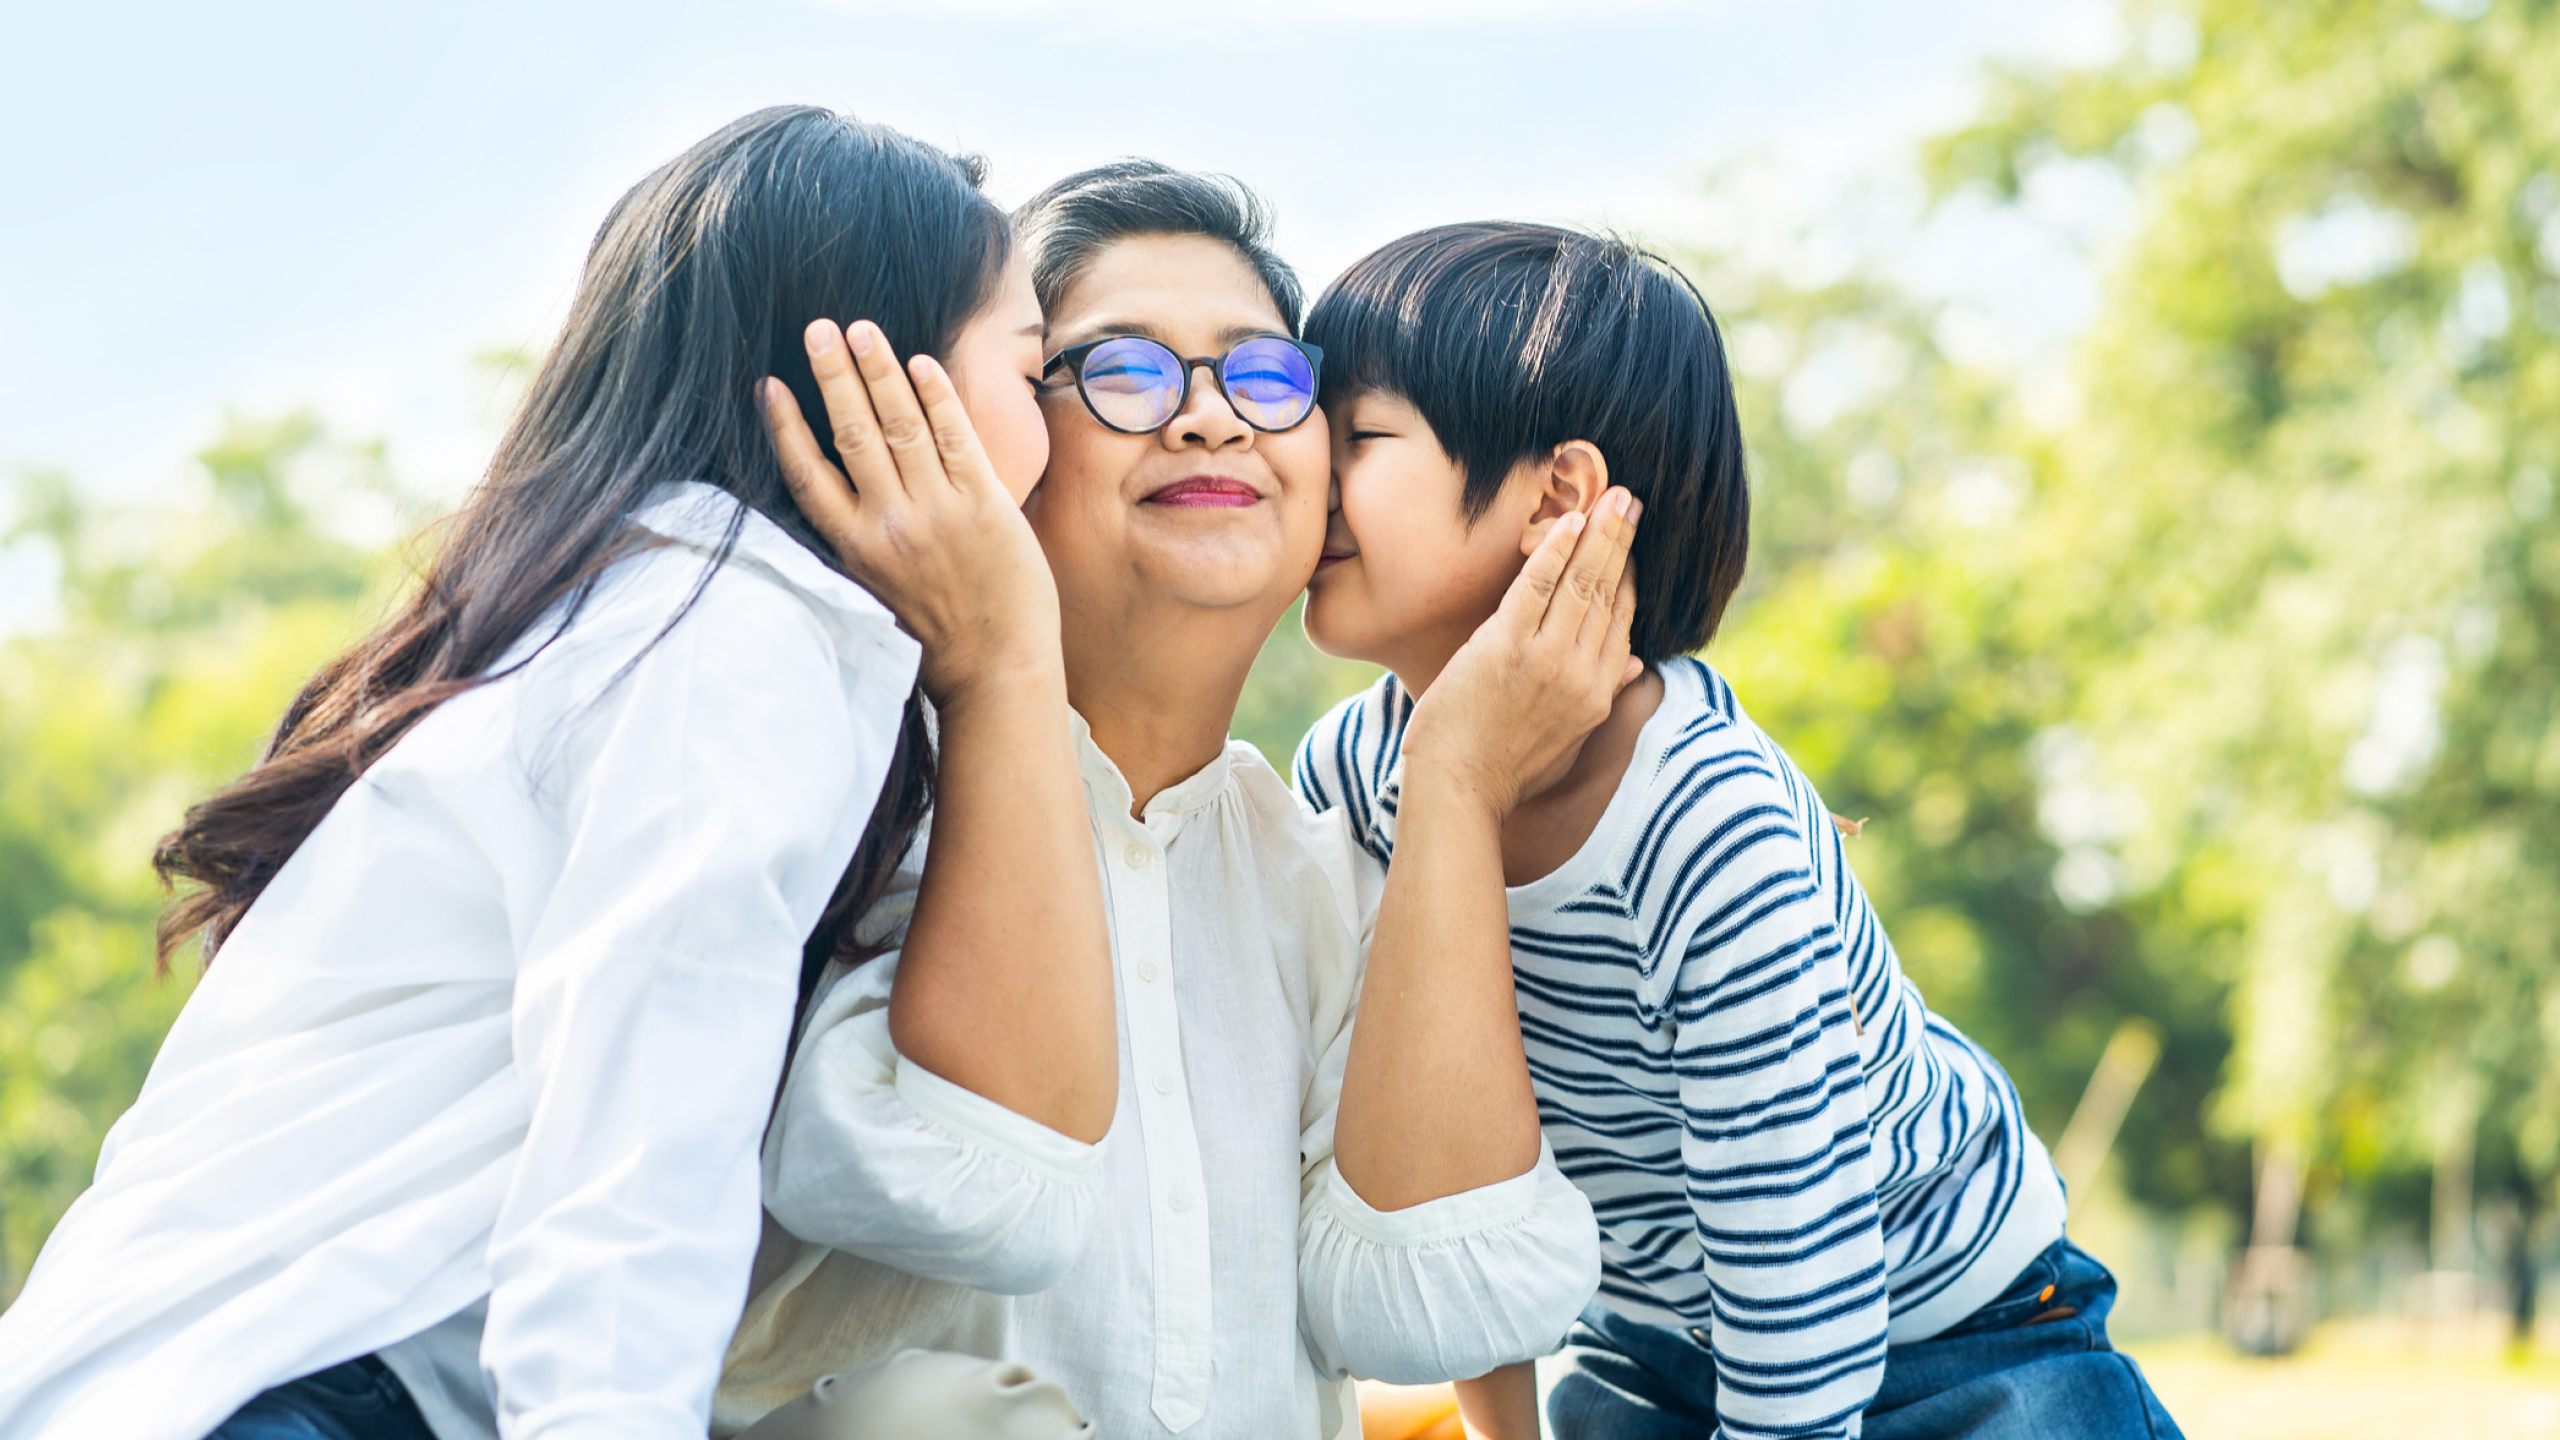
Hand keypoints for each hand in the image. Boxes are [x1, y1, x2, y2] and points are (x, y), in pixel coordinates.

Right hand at [761, 319, 1059, 706]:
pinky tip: (920, 363)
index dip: (785, 426)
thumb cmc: (937, 632)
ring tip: (861, 330)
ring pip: (900, 424)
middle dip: (832, 374)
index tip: (769, 385)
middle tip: (818, 328)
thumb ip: (860, 538)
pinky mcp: (985, 504)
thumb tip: (844, 489)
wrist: (997, 668)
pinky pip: (955, 437)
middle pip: (851, 433)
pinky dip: (936, 397)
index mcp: (854, 548)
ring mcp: (938, 511)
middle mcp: (889, 525)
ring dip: (879, 370)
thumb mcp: (878, 588)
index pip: (807, 474)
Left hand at [1403, 488, 1641, 817]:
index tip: (1629, 548)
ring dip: (1600, 534)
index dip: (1628, 580)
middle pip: (1609, 594)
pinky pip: (1537, 585)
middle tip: (1631, 502)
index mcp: (1596, 695)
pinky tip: (1569, 520)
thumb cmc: (1504, 769)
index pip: (1621, 624)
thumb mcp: (1568, 741)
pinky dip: (1556, 550)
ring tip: (1613, 497)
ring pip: (1582, 583)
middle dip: (1621, 543)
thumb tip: (1638, 666)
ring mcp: (1545, 658)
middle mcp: (1581, 674)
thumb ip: (1603, 698)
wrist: (1458, 788)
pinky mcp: (1506, 646)